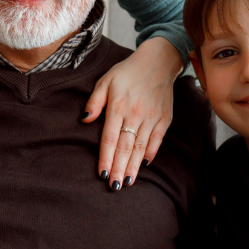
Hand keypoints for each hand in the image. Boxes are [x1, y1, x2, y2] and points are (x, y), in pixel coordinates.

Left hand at [83, 36, 181, 190]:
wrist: (158, 62)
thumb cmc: (127, 72)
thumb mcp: (105, 81)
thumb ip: (94, 101)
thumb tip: (84, 120)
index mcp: (118, 107)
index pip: (109, 139)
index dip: (105, 158)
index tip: (101, 174)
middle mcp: (135, 115)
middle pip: (125, 147)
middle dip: (118, 168)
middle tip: (113, 186)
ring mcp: (152, 118)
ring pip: (140, 147)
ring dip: (133, 166)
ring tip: (126, 182)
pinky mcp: (164, 119)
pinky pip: (157, 140)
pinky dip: (150, 153)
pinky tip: (143, 165)